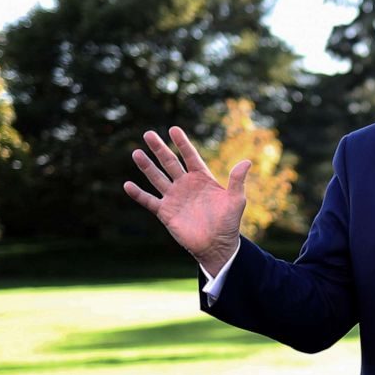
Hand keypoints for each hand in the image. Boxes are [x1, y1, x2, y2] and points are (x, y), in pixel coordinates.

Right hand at [123, 126, 250, 275]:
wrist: (216, 245)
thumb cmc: (229, 222)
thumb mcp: (236, 199)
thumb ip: (238, 180)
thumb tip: (247, 161)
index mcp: (202, 178)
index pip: (190, 156)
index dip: (182, 143)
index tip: (173, 129)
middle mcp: (186, 184)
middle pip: (170, 163)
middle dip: (160, 149)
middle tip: (149, 134)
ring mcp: (174, 197)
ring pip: (157, 177)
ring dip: (146, 166)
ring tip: (136, 152)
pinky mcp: (165, 212)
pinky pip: (149, 200)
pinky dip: (138, 194)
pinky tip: (127, 185)